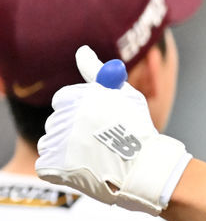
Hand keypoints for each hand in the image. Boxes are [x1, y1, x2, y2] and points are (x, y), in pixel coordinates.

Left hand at [35, 46, 191, 215]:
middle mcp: (65, 118)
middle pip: (58, 119)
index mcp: (79, 98)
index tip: (98, 123)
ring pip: (52, 140)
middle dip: (75, 129)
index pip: (65, 99)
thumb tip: (82, 51)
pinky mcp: (53, 165)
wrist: (144, 169)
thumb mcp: (123, 95)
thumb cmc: (138, 130)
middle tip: (100, 142)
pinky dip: (62, 168)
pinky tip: (84, 168)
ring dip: (68, 148)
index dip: (83, 111)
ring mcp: (57, 142)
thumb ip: (96, 72)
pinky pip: (47, 163)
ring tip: (95, 156)